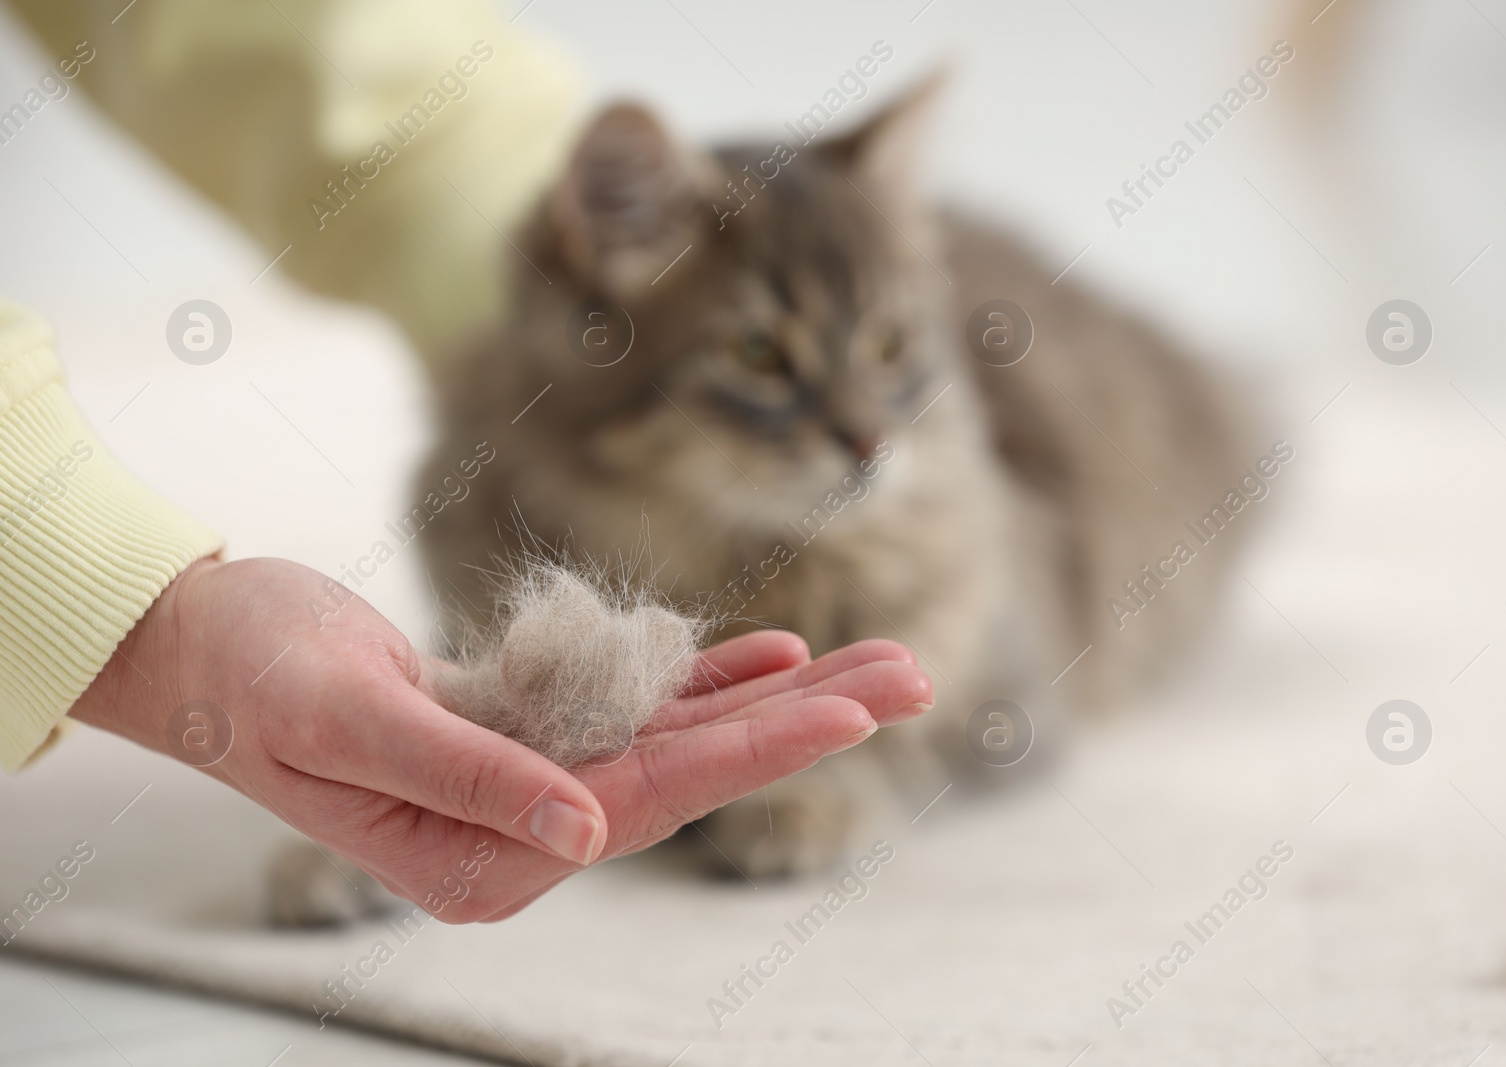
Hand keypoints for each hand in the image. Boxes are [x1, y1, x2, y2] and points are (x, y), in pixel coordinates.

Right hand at [71, 557, 933, 920]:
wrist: (201, 644)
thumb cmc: (252, 678)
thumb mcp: (349, 722)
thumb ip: (471, 779)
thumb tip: (589, 838)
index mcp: (484, 860)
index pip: (650, 803)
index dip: (755, 749)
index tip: (851, 708)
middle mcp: (525, 834)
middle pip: (694, 773)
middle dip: (804, 721)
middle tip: (912, 675)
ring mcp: (534, 782)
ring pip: (682, 737)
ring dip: (777, 695)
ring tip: (878, 663)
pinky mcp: (531, 728)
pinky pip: (638, 706)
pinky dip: (705, 679)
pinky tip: (776, 653)